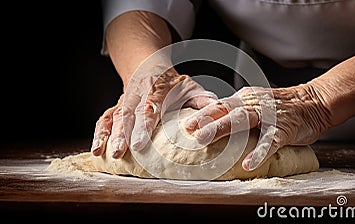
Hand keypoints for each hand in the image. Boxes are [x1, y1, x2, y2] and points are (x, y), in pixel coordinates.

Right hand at [91, 67, 216, 158]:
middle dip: (122, 133)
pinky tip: (96, 151)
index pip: (150, 105)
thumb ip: (201, 99)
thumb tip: (215, 110)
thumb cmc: (172, 83)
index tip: (141, 142)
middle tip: (120, 152)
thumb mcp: (189, 86)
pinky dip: (98, 134)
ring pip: (112, 116)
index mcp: (156, 88)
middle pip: (127, 113)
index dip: (144, 123)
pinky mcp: (116, 108)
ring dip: (106, 134)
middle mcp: (137, 94)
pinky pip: (104, 119)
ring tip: (103, 153)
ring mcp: (124, 101)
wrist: (148, 65)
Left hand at [183, 85, 331, 170]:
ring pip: (243, 121)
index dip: (201, 114)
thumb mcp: (256, 104)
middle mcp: (254, 105)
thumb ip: (237, 112)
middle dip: (206, 121)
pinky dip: (258, 153)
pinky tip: (247, 164)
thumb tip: (212, 123)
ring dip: (222, 130)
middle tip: (189, 132)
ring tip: (205, 140)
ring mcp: (269, 116)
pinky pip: (269, 142)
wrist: (313, 102)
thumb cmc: (281, 107)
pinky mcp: (284, 130)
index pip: (219, 105)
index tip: (184, 124)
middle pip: (226, 111)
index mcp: (245, 99)